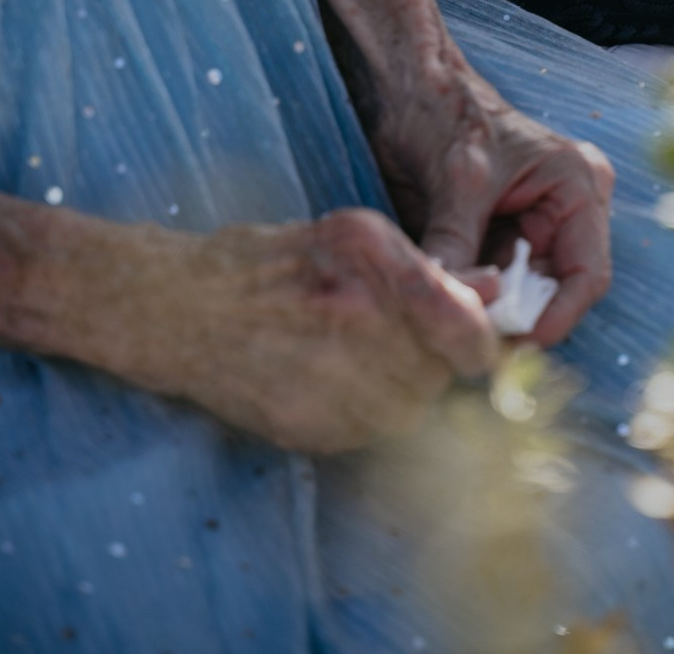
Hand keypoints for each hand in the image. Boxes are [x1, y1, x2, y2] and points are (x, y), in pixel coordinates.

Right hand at [93, 208, 499, 452]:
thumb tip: (497, 290)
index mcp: (368, 257)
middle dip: (436, 363)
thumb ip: (426, 268)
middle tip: (404, 346)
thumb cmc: (265, 263)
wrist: (176, 309)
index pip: (462, 324)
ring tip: (364, 363)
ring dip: (406, 392)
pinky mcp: (308, 426)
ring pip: (412, 408)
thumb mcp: (349, 238)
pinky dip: (368, 416)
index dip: (482, 342)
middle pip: (440, 371)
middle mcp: (355, 316)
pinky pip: (370, 434)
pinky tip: (335, 385)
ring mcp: (329, 376)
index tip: (481, 346)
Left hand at [370, 55, 614, 347]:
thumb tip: (453, 307)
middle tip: (473, 345)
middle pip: (553, 294)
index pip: (587, 273)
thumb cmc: (443, 108)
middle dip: (515, 321)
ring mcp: (527, 230)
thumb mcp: (456, 177)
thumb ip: (456, 243)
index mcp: (576, 186)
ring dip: (487, 315)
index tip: (514, 345)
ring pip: (517, 298)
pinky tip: (440, 309)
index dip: (556, 317)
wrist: (402, 84)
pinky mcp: (492, 241)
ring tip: (449, 327)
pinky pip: (488, 287)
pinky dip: (467, 300)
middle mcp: (562, 214)